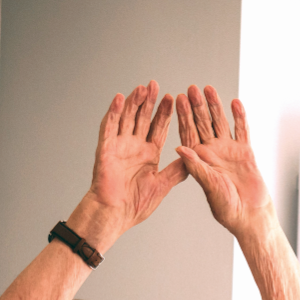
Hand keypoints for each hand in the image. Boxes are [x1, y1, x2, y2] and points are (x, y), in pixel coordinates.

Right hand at [85, 81, 187, 232]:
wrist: (115, 214)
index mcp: (148, 155)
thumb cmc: (136, 205)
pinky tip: (120, 98)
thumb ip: (177, 171)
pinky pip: (109, 127)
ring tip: (142, 87)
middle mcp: (133, 147)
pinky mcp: (106, 149)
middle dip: (150, 102)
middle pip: (143, 118)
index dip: (164, 113)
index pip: (158, 128)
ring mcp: (119, 146)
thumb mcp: (163, 185)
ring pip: (127, 118)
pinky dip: (114, 112)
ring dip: (134, 102)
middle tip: (156, 85)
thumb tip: (193, 159)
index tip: (172, 98)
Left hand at [175, 85, 272, 236]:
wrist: (250, 216)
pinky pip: (242, 131)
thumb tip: (180, 148)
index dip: (183, 116)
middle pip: (202, 124)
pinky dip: (239, 117)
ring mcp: (228, 151)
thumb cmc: (227, 208)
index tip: (177, 100)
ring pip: (220, 123)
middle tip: (191, 88)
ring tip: (209, 89)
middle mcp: (212, 153)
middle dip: (197, 106)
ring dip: (215, 106)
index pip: (188, 133)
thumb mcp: (209, 186)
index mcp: (199, 160)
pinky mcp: (245, 152)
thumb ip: (196, 166)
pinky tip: (235, 103)